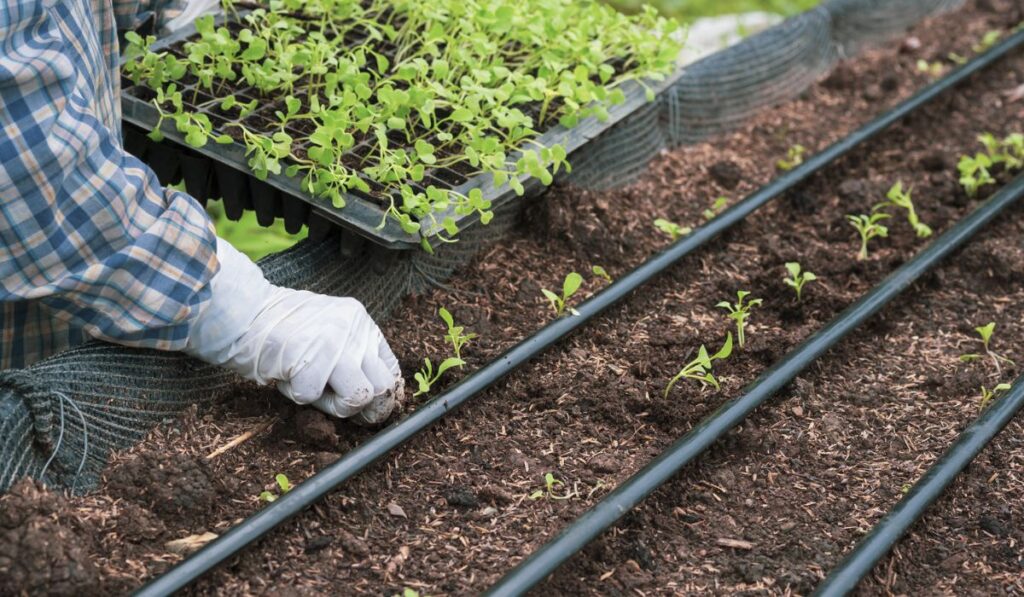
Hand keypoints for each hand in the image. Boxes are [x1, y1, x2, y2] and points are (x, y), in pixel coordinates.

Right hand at [184, 238, 402, 423]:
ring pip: (358, 396)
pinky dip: (297, 394)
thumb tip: (372, 401)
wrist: (244, 312)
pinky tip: (286, 374)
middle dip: (362, 407)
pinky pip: (313, 397)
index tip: (368, 408)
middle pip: (381, 387)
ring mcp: (334, 342)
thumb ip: (351, 356)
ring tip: (309, 386)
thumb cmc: (283, 329)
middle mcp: (353, 329)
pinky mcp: (309, 358)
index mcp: (360, 322)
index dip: (382, 395)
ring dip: (332, 405)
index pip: (390, 368)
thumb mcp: (328, 333)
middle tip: (339, 407)